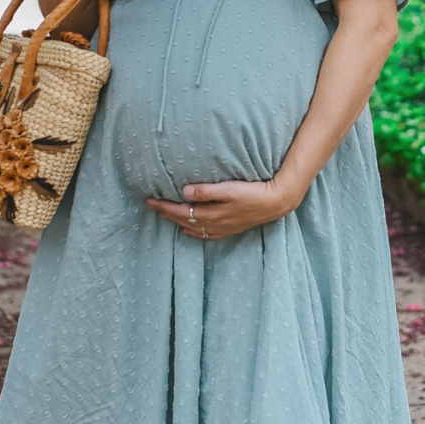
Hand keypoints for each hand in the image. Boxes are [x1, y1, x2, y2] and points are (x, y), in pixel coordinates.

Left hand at [145, 178, 302, 240]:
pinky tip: (188, 230)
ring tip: (165, 216)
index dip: (163, 206)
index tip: (149, 200)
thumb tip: (185, 192)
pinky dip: (193, 231)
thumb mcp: (229, 189)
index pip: (179, 210)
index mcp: (209, 214)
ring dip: (177, 221)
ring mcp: (220, 228)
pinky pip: (205, 234)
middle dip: (166, 213)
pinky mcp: (229, 229)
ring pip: (192, 227)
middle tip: (151, 206)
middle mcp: (212, 224)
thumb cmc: (253, 193)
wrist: (275, 203)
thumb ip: (206, 191)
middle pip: (183, 219)